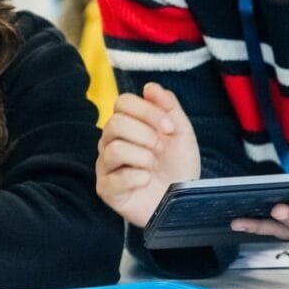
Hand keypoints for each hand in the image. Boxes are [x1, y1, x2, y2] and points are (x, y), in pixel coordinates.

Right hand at [96, 83, 200, 226]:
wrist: (183, 201)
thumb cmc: (178, 167)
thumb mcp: (181, 133)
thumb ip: (168, 107)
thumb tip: (149, 86)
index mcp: (126, 124)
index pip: (123, 102)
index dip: (148, 111)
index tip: (169, 127)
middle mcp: (111, 141)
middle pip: (115, 123)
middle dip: (146, 135)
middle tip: (161, 148)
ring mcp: (106, 165)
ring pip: (114, 149)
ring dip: (143, 157)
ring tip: (154, 165)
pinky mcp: (106, 189)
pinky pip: (116, 177)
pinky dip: (139, 178)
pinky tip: (146, 181)